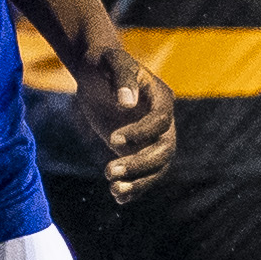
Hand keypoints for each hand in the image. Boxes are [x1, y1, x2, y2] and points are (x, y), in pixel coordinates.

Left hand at [75, 49, 175, 202]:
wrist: (96, 74)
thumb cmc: (104, 62)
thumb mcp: (111, 61)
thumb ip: (121, 78)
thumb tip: (127, 104)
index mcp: (161, 98)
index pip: (161, 121)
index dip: (140, 133)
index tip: (113, 139)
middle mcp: (163, 122)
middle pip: (163, 150)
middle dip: (139, 164)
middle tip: (109, 172)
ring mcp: (152, 139)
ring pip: (157, 168)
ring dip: (139, 182)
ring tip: (115, 191)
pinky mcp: (137, 150)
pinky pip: (143, 174)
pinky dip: (134, 187)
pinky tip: (117, 197)